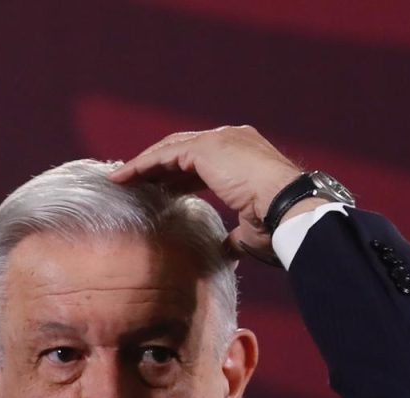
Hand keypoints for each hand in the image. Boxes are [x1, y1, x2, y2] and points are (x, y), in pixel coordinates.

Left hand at [108, 126, 316, 263]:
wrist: (289, 208)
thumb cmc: (277, 223)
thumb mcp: (251, 229)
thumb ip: (235, 234)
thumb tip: (227, 247)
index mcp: (246, 154)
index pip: (203, 161)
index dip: (179, 176)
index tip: (161, 190)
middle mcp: (232, 139)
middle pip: (183, 149)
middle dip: (157, 165)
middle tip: (134, 182)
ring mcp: (220, 140)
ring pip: (170, 148)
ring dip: (143, 164)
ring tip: (121, 179)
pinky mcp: (207, 148)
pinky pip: (164, 154)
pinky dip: (143, 165)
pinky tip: (125, 177)